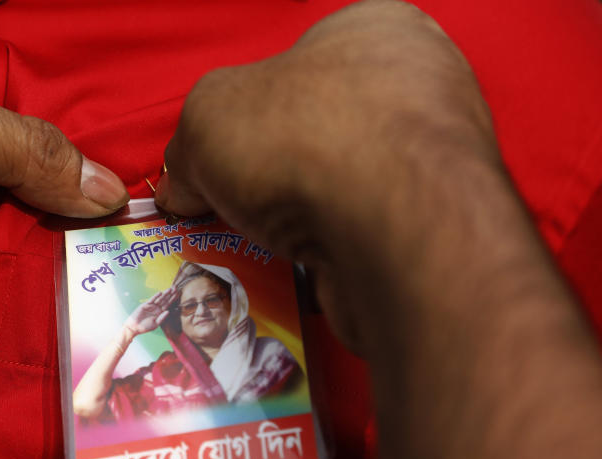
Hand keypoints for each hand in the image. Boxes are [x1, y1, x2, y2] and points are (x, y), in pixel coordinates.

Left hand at [0, 10, 127, 338]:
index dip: (61, 125)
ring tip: (99, 256)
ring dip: (27, 235)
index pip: (8, 90)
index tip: (120, 163)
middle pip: (2, 158)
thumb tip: (107, 189)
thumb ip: (21, 149)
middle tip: (123, 221)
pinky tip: (46, 283)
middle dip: (53, 189)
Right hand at [124, 288, 179, 335]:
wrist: (135, 327)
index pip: (168, 305)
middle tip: (176, 288)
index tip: (177, 294)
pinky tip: (160, 293)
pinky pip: (151, 300)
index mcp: (160, 312)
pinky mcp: (145, 305)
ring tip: (170, 289)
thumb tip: (168, 311)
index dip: (172, 299)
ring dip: (164, 294)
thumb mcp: (155, 324)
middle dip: (170, 294)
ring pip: (159, 299)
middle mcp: (156, 308)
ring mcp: (151, 306)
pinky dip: (155, 296)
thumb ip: (162, 318)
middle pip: (165, 300)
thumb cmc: (145, 327)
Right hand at [155, 0, 503, 351]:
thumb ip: (188, 149)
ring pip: (346, 190)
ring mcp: (438, 162)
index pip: (304, 61)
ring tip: (261, 239)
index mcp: (375, 30)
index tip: (224, 151)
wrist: (392, 229)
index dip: (253, 108)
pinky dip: (331, 253)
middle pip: (322, 132)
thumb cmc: (306, 138)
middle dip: (272, 171)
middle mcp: (420, 87)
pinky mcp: (440, 229)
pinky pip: (368, 237)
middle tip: (231, 201)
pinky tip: (301, 267)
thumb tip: (181, 186)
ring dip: (300, 218)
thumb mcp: (208, 119)